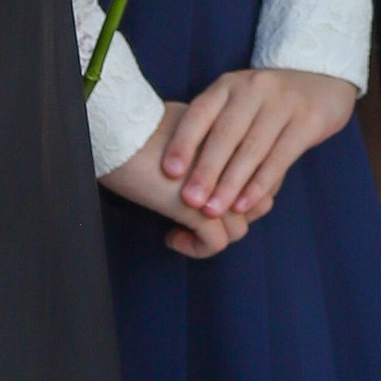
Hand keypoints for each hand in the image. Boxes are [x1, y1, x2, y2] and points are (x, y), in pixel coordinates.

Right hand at [102, 104, 243, 258]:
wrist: (118, 135)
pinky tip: (171, 237)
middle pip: (255, 206)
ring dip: (209, 237)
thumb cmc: (144, 132)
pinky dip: (195, 248)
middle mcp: (236, 166)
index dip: (240, 199)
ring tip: (179, 231)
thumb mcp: (188, 133)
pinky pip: (215, 243)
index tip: (211, 204)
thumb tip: (217, 174)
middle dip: (229, 220)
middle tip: (197, 222)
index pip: (261, 181)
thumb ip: (209, 148)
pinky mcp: (201, 208)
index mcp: (237, 144)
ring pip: (238, 229)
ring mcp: (221, 188)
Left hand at [159, 66, 355, 219]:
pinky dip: (261, 183)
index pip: (201, 112)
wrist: (321, 81)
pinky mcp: (308, 119)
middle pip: (226, 133)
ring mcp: (283, 102)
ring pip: (253, 148)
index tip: (169, 172)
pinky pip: (281, 156)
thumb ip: (214, 129)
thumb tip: (176, 175)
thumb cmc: (266, 103)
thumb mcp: (237, 103)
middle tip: (190, 201)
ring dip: (231, 183)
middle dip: (206, 170)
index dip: (184, 142)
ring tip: (214, 210)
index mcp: (229, 85)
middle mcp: (254, 88)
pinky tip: (246, 204)